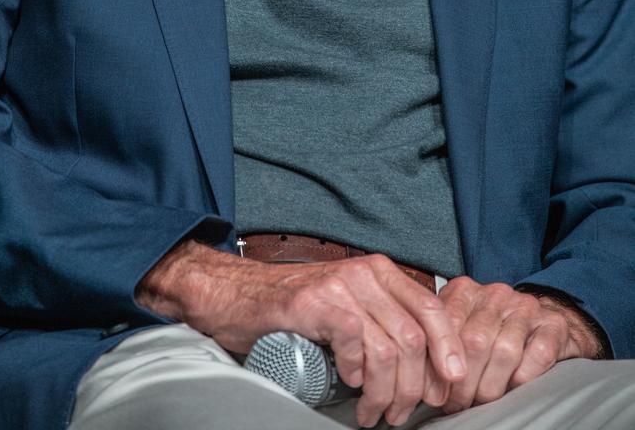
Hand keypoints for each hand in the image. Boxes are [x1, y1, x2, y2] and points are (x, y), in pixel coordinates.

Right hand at [135, 241, 465, 427]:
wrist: (235, 296)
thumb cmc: (293, 308)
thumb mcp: (349, 306)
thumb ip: (384, 322)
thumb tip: (430, 367)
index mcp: (379, 271)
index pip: (432, 309)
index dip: (449, 350)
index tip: (450, 386)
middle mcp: (364, 272)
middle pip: (414, 337)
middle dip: (414, 387)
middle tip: (400, 413)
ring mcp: (338, 285)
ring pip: (389, 348)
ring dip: (387, 392)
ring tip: (374, 412)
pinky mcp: (314, 302)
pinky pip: (354, 342)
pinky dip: (357, 372)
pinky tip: (349, 382)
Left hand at [436, 277, 600, 412]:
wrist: (542, 322)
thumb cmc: (492, 331)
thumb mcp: (459, 327)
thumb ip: (438, 343)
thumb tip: (417, 378)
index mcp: (465, 290)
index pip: (445, 323)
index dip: (438, 363)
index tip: (435, 391)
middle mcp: (495, 294)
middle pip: (474, 341)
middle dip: (463, 382)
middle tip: (457, 405)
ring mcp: (525, 307)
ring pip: (504, 351)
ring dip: (490, 386)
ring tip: (480, 402)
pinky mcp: (553, 325)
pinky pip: (537, 355)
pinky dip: (523, 378)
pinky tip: (513, 388)